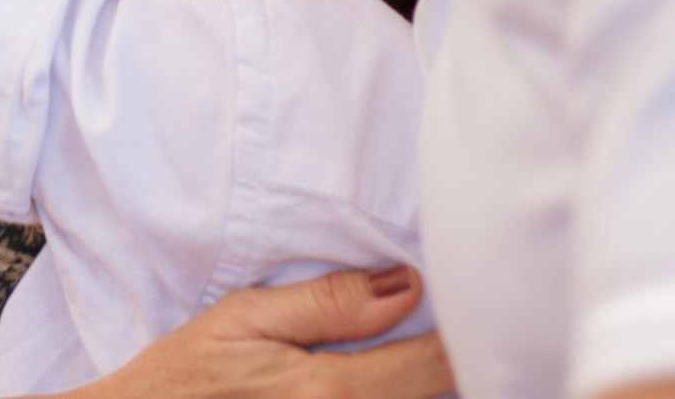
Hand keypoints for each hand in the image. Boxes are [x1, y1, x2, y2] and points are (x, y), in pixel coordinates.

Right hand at [100, 269, 454, 398]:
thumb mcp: (245, 318)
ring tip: (443, 359)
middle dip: (457, 366)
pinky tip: (399, 381)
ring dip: (429, 386)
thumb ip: (329, 304)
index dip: (469, 336)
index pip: (433, 365)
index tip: (485, 306)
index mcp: (328, 392)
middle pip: (438, 398)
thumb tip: (408, 286)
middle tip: (472, 330)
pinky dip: (400, 397)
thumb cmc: (189, 374)